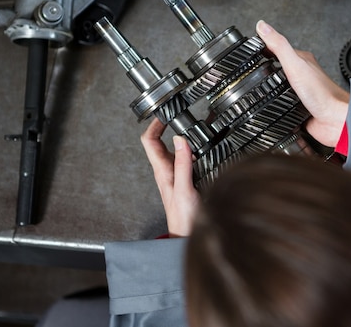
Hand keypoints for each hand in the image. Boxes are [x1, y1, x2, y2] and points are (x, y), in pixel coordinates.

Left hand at [140, 118, 198, 236]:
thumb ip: (182, 164)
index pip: (150, 141)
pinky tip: (200, 150)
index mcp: (162, 171)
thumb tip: (180, 140)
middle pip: (160, 143)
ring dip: (180, 138)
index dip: (154, 124)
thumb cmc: (184, 219)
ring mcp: (175, 177)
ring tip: (191, 127)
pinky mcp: (185, 182)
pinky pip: (184, 161)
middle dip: (167, 127)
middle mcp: (166, 172)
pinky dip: (190, 151)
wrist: (188, 237)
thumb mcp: (185, 188)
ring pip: (173, 151)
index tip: (164, 113)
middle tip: (177, 115)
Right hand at [256, 20, 348, 146]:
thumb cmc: (322, 93)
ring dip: (270, 87)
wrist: (334, 120)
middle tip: (252, 65)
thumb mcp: (295, 64)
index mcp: (302, 61)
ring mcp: (300, 92)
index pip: (279, 48)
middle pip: (280, 68)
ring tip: (257, 84)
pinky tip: (271, 105)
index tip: (251, 46)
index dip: (265, 47)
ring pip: (281, 87)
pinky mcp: (299, 109)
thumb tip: (263, 26)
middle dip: (266, 68)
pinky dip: (276, 105)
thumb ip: (279, 45)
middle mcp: (302, 75)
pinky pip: (284, 105)